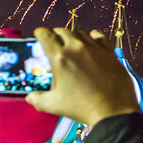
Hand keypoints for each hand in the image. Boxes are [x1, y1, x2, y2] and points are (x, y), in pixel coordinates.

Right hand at [25, 28, 139, 129]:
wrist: (112, 111)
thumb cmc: (81, 107)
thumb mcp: (54, 104)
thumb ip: (38, 99)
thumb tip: (30, 97)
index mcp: (60, 58)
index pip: (46, 35)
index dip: (40, 33)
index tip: (39, 34)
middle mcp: (77, 48)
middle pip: (63, 31)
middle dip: (56, 34)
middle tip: (55, 41)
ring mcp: (95, 49)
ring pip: (81, 33)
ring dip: (74, 37)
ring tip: (73, 45)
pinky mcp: (110, 52)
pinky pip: (99, 37)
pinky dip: (93, 37)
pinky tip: (91, 42)